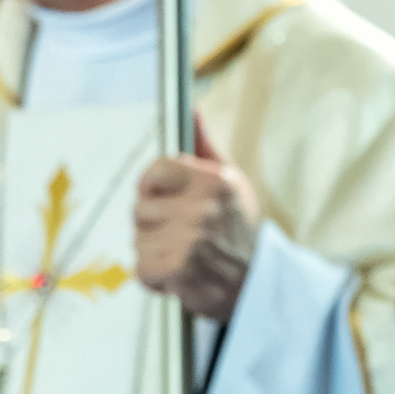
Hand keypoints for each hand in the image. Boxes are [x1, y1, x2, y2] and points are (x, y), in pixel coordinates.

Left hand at [133, 123, 258, 321]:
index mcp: (212, 181)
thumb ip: (204, 147)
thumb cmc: (236, 230)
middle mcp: (202, 207)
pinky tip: (179, 276)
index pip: (155, 171)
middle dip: (154, 226)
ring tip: (183, 257)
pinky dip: (155, 278)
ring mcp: (190, 239)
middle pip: (140, 209)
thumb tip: (191, 109)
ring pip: (139, 240)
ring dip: (154, 253)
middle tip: (181, 236)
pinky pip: (141, 269)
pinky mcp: (179, 269)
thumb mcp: (228, 182)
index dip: (152, 189)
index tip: (163, 201)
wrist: (255, 284)